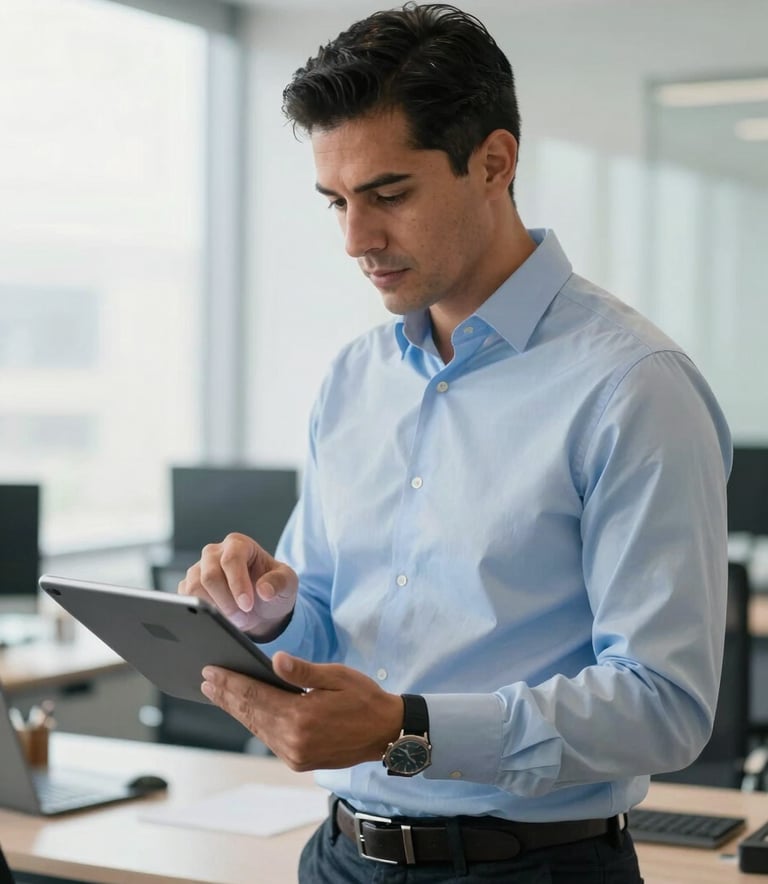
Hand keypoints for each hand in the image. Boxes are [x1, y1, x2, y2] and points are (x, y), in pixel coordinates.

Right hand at [177, 532, 297, 639]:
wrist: (261, 608)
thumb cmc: (273, 590)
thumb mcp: (288, 584)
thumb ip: (280, 582)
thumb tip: (264, 590)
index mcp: (238, 544)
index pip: (231, 560)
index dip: (238, 584)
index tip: (247, 605)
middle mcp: (214, 553)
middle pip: (209, 575)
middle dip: (227, 602)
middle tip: (243, 618)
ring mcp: (198, 569)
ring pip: (194, 588)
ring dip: (214, 609)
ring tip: (234, 619)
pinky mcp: (188, 587)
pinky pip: (185, 599)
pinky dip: (201, 613)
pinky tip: (219, 618)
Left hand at [201, 653, 403, 770]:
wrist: (387, 733)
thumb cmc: (364, 699)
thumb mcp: (337, 677)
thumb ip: (304, 671)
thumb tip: (276, 661)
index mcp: (301, 717)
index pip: (255, 695)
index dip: (231, 682)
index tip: (211, 671)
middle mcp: (293, 741)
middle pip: (250, 713)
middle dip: (226, 695)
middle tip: (206, 680)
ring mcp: (294, 755)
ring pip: (256, 727)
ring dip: (235, 709)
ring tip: (218, 693)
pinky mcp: (298, 760)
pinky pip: (268, 737)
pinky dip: (253, 721)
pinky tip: (245, 711)